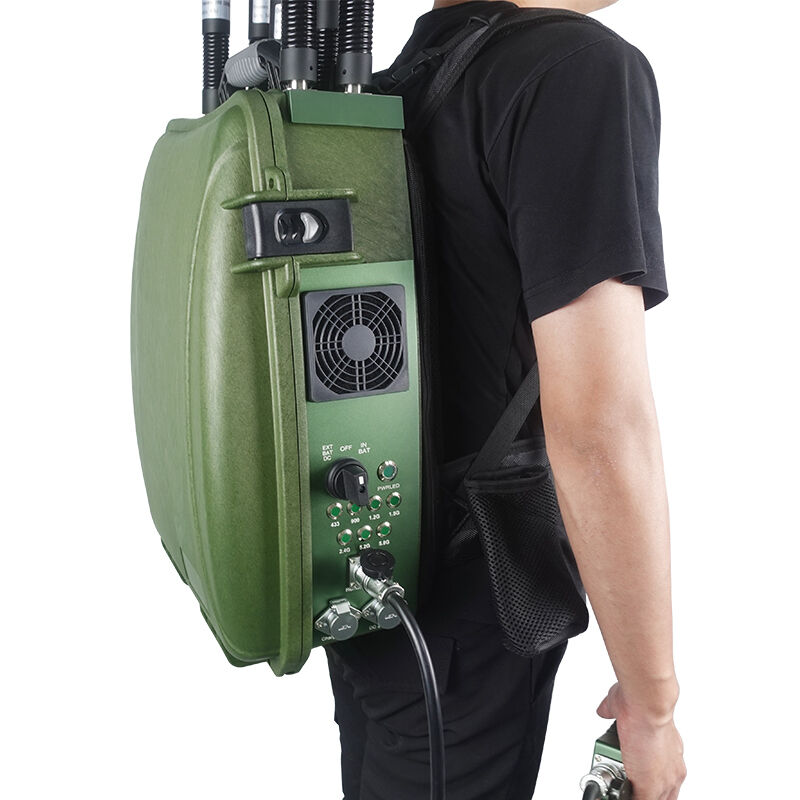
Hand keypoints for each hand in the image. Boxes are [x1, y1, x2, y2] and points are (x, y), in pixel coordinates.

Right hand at [597, 682, 685, 799]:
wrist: (647, 704)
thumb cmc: (642, 701)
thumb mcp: (625, 705)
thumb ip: (612, 711)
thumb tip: (604, 711)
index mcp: (671, 750)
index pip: (665, 775)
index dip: (649, 777)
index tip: (635, 774)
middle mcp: (673, 768)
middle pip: (664, 794)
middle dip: (644, 790)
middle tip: (627, 781)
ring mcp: (665, 780)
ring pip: (654, 799)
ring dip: (633, 792)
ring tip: (618, 783)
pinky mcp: (650, 787)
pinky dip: (624, 796)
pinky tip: (615, 792)